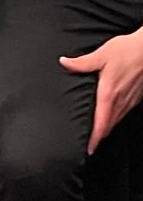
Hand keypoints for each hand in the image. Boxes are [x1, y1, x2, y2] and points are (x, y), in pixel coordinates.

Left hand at [61, 27, 142, 152]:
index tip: (89, 149)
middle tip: (90, 146)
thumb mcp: (101, 55)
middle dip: (100, 137)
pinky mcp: (136, 97)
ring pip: (117, 120)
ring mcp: (131, 100)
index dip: (95, 138)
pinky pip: (124, 113)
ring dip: (107, 129)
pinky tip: (110, 117)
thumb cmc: (126, 51)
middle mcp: (121, 101)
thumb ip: (82, 63)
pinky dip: (115, 119)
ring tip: (97, 135)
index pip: (101, 122)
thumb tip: (64, 63)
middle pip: (109, 126)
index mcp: (109, 93)